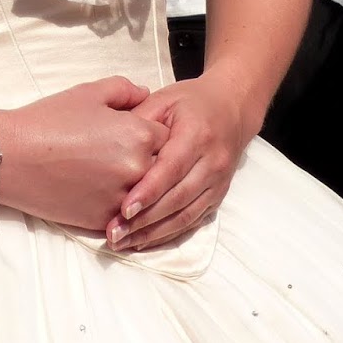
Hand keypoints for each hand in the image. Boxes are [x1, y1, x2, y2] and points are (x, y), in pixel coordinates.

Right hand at [0, 77, 170, 232]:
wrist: (12, 157)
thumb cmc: (49, 120)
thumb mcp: (89, 92)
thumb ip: (124, 90)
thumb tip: (145, 94)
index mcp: (139, 134)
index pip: (168, 137)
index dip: (153, 133)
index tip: (139, 133)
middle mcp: (138, 169)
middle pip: (162, 168)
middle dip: (151, 161)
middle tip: (126, 154)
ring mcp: (123, 199)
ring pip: (147, 195)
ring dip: (138, 186)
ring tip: (114, 175)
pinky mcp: (106, 220)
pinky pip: (126, 215)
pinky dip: (121, 206)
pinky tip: (101, 193)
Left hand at [104, 70, 249, 251]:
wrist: (231, 108)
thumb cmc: (190, 102)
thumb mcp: (163, 99)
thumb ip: (139, 119)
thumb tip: (111, 142)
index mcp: (197, 134)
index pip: (171, 169)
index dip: (148, 191)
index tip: (124, 209)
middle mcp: (212, 162)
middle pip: (178, 198)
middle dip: (145, 220)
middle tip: (115, 233)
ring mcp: (218, 182)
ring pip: (186, 215)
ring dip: (154, 233)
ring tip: (123, 243)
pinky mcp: (218, 196)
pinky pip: (193, 221)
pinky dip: (168, 234)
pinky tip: (144, 241)